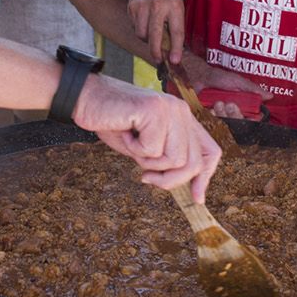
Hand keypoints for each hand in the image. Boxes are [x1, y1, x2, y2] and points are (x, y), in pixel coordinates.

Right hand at [71, 73, 221, 201]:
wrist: (85, 98)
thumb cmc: (112, 123)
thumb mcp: (144, 148)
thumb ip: (165, 161)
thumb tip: (189, 190)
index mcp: (183, 119)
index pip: (210, 151)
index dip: (205, 177)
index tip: (196, 198)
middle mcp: (181, 111)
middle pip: (193, 163)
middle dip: (169, 180)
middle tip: (145, 177)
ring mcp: (170, 108)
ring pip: (174, 159)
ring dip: (148, 162)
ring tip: (132, 144)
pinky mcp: (155, 110)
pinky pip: (152, 149)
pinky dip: (134, 149)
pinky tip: (125, 132)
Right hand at [127, 0, 186, 65]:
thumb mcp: (177, 4)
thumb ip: (176, 24)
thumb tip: (172, 50)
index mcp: (175, 5)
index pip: (176, 31)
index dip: (176, 48)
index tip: (175, 61)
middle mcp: (158, 5)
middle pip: (155, 35)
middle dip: (156, 51)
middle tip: (159, 60)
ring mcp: (143, 6)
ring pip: (142, 34)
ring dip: (147, 39)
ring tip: (152, 31)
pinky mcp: (132, 8)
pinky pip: (135, 27)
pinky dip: (140, 29)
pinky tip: (145, 20)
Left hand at [176, 55, 268, 118]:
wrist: (200, 75)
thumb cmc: (220, 77)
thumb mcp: (238, 82)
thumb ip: (253, 90)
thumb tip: (270, 96)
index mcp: (242, 106)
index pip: (251, 119)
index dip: (252, 121)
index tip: (253, 117)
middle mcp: (232, 112)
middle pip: (239, 123)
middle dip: (235, 115)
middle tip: (230, 104)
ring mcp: (221, 115)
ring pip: (226, 124)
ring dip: (223, 114)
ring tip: (218, 102)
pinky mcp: (209, 117)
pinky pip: (213, 122)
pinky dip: (213, 115)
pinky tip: (211, 107)